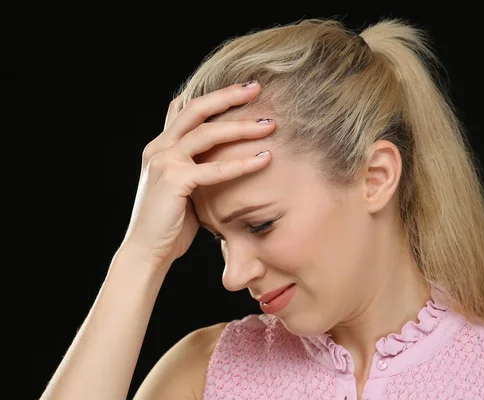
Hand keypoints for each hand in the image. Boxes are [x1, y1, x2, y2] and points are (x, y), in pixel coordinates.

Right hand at [120, 81, 273, 271]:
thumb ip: (192, 165)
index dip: (216, 96)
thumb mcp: (181, 186)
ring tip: (269, 124)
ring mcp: (164, 162)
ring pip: (207, 134)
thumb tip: (211, 155)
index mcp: (160, 146)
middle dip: (228, 96)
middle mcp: (159, 148)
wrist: (147, 250)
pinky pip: (213, 169)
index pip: (189, 110)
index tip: (243, 87)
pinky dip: (241, 163)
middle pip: (197, 110)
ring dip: (241, 127)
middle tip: (257, 87)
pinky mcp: (173, 180)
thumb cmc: (170, 222)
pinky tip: (263, 159)